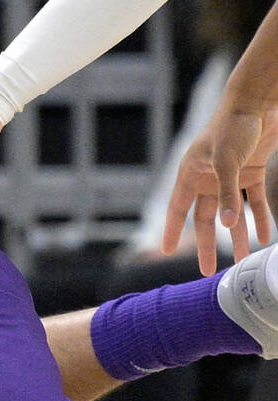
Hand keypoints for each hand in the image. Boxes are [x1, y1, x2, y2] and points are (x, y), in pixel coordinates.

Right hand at [162, 106, 277, 275]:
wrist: (259, 102)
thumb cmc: (234, 127)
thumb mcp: (228, 162)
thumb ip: (228, 194)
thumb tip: (227, 225)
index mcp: (191, 174)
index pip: (177, 209)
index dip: (172, 231)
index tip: (166, 252)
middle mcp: (208, 178)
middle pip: (206, 218)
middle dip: (208, 245)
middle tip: (207, 271)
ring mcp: (231, 177)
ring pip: (232, 214)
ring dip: (238, 235)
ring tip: (243, 259)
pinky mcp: (253, 172)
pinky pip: (254, 202)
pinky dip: (259, 219)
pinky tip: (263, 237)